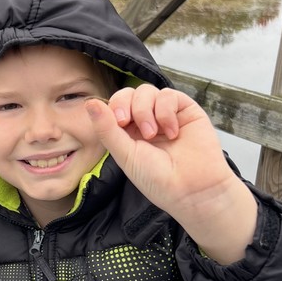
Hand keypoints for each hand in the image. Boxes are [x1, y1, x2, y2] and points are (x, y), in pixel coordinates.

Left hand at [86, 86, 258, 263]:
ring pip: (147, 91)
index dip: (114, 107)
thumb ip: (107, 129)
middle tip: (129, 123)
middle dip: (127, 105)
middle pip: (129, 93)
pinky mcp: (185, 110)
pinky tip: (172, 132)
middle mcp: (146, 121)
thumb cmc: (157, 179)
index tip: (119, 122)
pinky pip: (168, 95)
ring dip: (146, 110)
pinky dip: (166, 111)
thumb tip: (89, 103)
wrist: (192, 189)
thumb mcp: (125, 154)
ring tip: (153, 134)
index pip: (115, 106)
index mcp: (128, 133)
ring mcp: (166, 114)